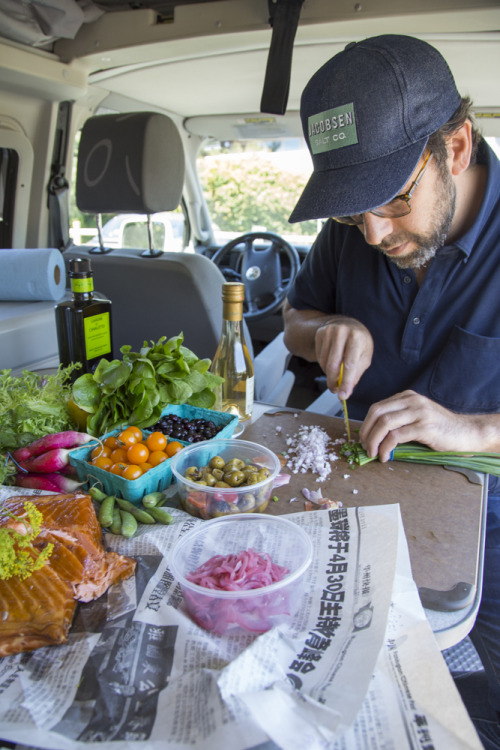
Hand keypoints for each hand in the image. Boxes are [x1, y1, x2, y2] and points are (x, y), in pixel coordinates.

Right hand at [315, 317, 372, 399]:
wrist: (347, 324)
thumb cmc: (359, 341)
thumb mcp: (365, 356)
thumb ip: (356, 373)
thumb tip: (346, 390)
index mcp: (357, 338)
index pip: (350, 365)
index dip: (346, 382)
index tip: (343, 395)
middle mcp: (341, 332)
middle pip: (333, 365)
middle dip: (333, 382)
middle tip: (336, 390)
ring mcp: (329, 332)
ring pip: (324, 363)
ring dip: (329, 374)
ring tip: (336, 375)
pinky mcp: (320, 334)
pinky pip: (319, 357)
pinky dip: (324, 365)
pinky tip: (331, 362)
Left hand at [359, 390, 476, 460]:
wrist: (466, 432)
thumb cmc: (440, 428)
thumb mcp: (417, 416)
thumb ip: (399, 419)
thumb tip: (374, 435)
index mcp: (407, 397)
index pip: (377, 407)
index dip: (366, 424)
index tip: (363, 439)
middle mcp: (412, 401)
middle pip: (377, 413)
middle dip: (366, 432)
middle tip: (365, 448)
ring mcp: (419, 412)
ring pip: (385, 423)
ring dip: (374, 441)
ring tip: (373, 453)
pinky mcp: (425, 427)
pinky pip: (397, 436)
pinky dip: (386, 447)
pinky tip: (386, 456)